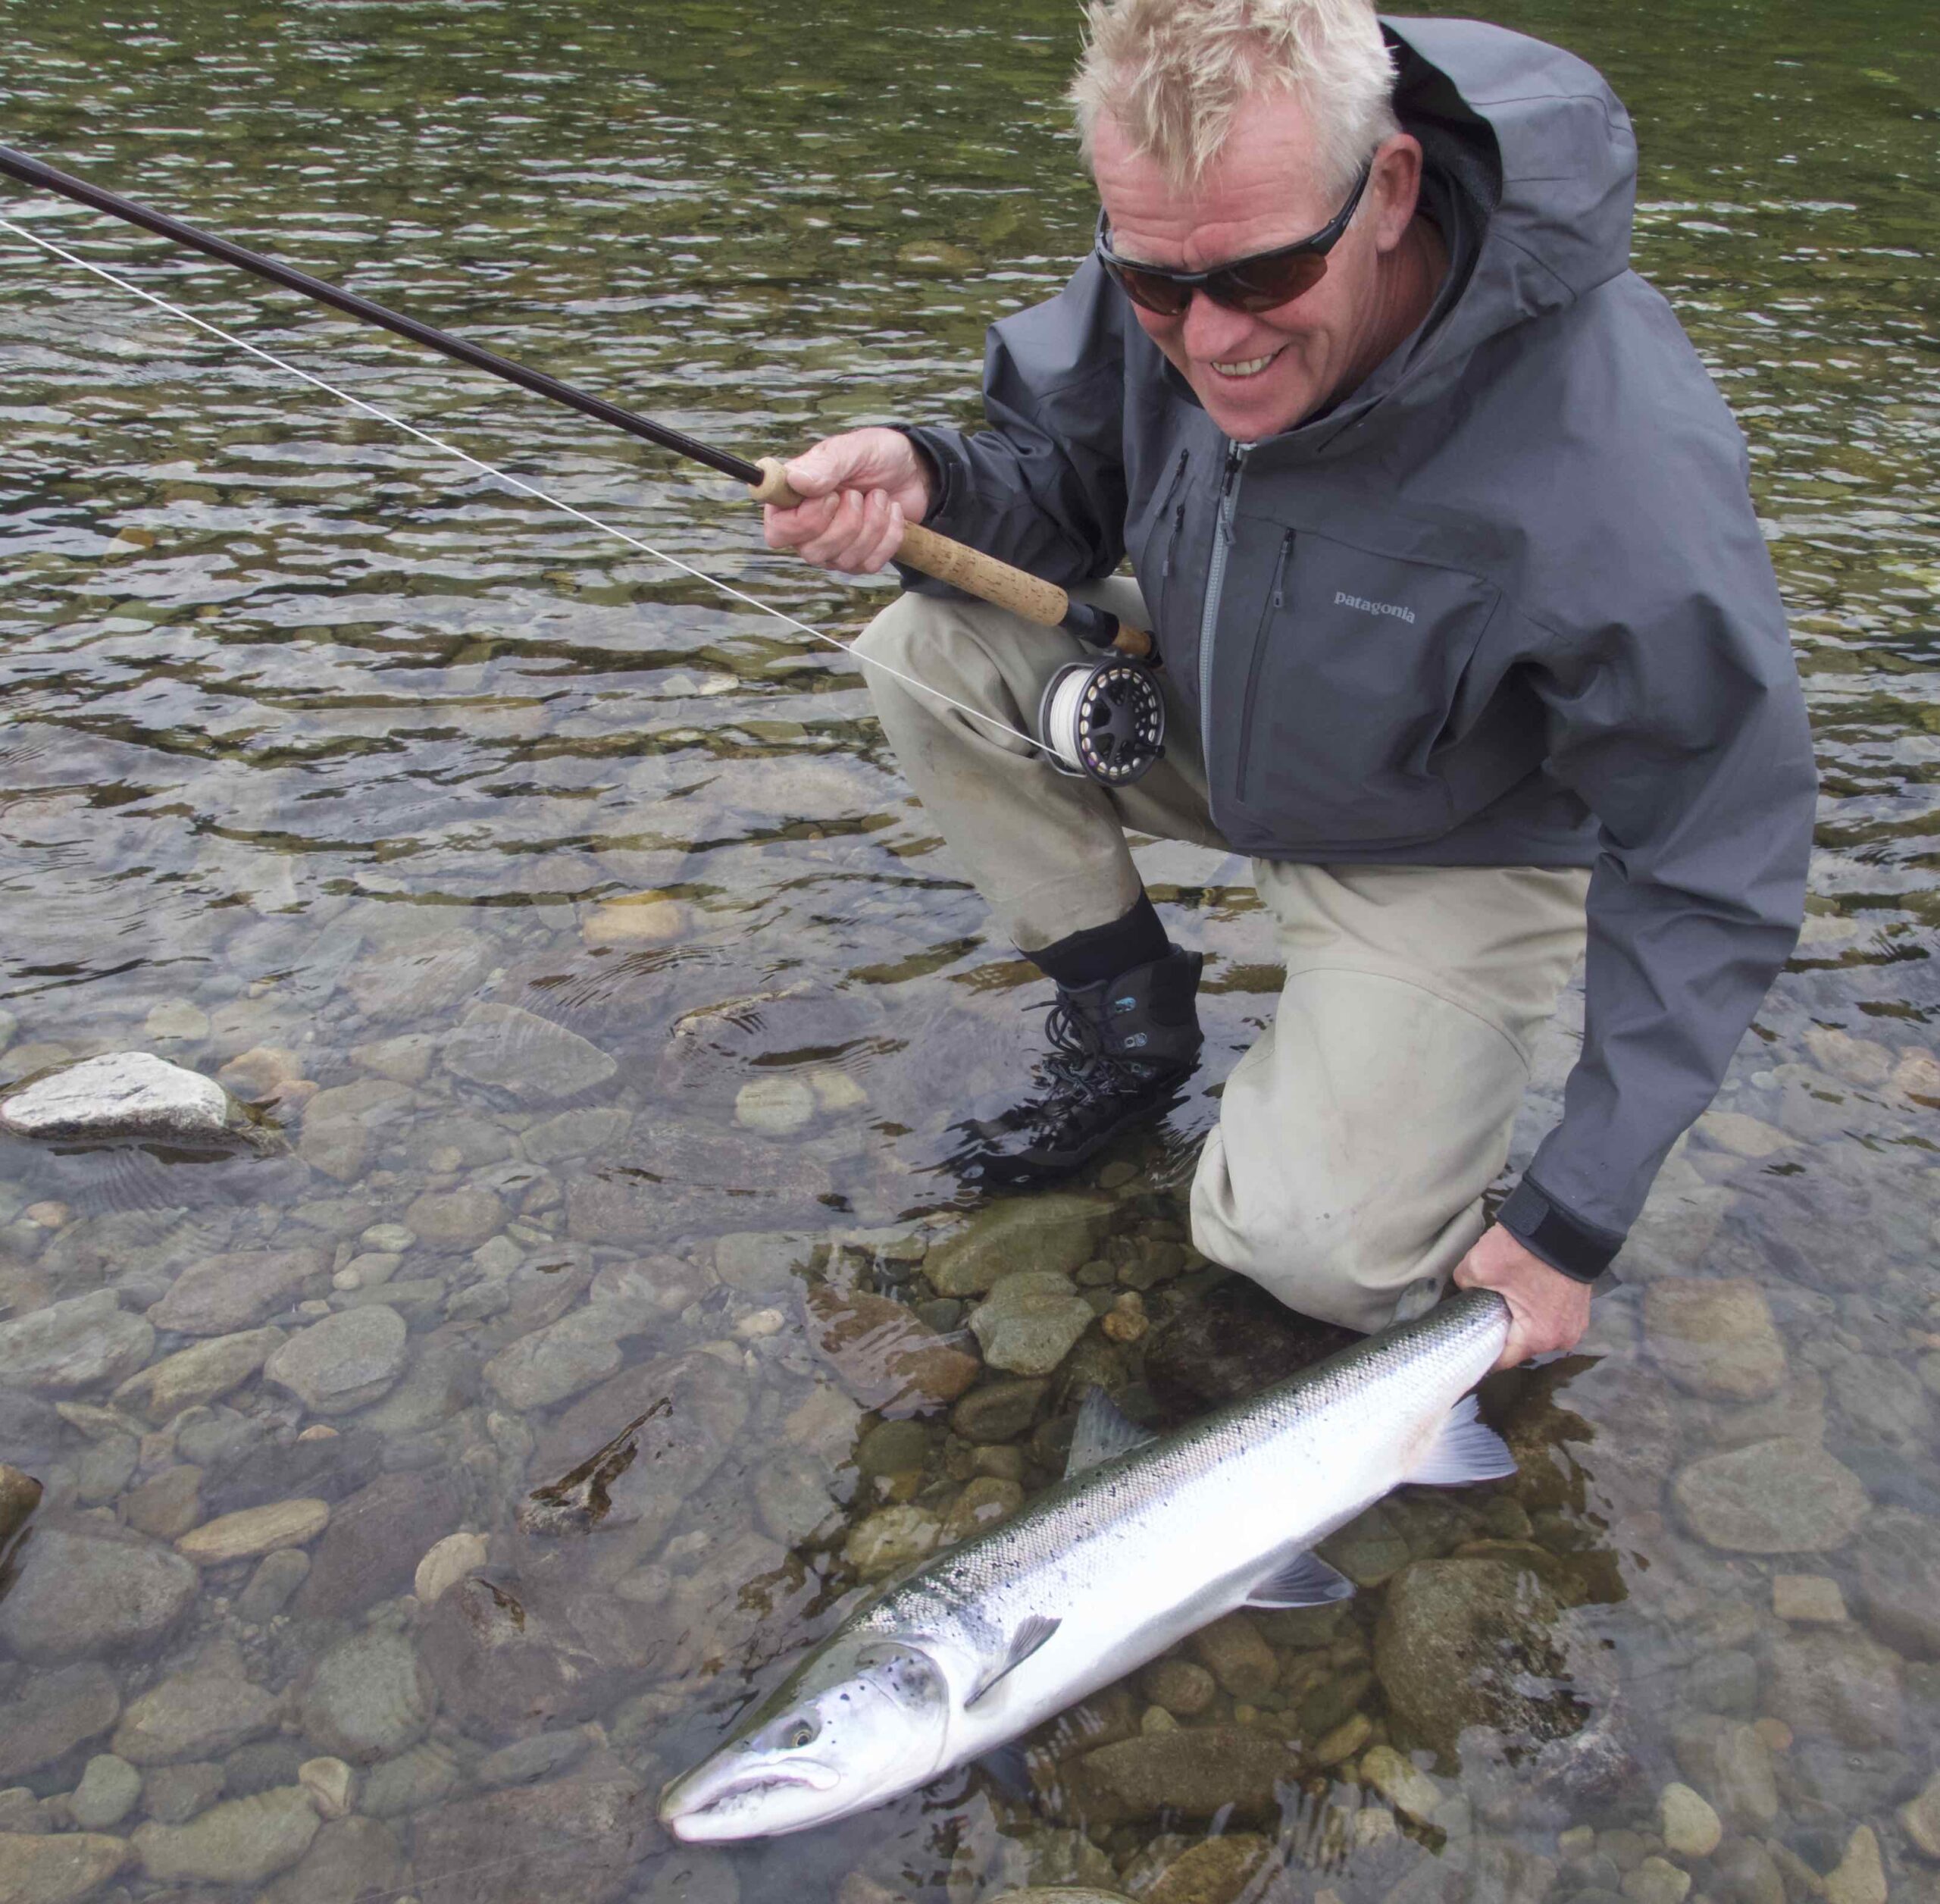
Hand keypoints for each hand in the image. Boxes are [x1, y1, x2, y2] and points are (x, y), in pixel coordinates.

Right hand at [761, 427, 932, 574]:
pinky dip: (889, 535)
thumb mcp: (852, 450)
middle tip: (859, 494)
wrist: (911, 471)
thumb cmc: (874, 456)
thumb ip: (824, 465)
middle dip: (847, 522)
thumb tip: (796, 481)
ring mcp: (832, 548)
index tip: (831, 495)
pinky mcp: (859, 559)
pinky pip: (869, 564)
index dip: (805, 521)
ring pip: (843, 560)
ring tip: (879, 496)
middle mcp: (806, 529)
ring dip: (872, 524)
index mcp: (793, 500)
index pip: (777, 531)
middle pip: (811, 552)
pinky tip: (892, 512)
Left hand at [1453, 1222, 1591, 1370]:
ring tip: (1500, 1304)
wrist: (1564, 1222)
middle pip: (1520, 1346)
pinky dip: (1534, 1310)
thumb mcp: (1479, 1267)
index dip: (1480, 1353)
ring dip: (1518, 1321)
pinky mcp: (1578, 1309)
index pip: (1502, 1359)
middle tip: (1478, 1319)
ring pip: (1534, 1332)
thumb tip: (1460, 1292)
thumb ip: (1463, 1286)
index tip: (1464, 1348)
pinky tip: (1520, 1295)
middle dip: (1499, 1333)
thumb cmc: (1524, 1249)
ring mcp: (1575, 1324)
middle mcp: (1562, 1338)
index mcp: (1539, 1337)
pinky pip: (1549, 1318)